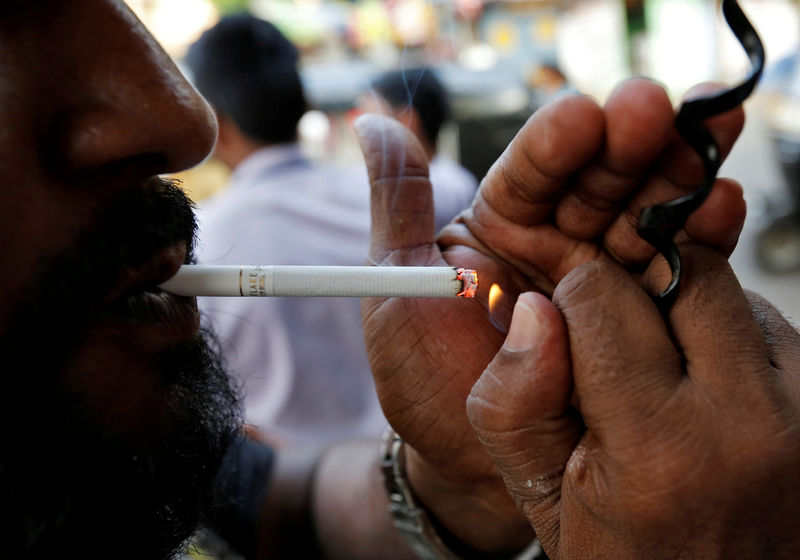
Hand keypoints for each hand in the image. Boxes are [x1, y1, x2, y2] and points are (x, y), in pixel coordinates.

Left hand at [354, 78, 745, 553]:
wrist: (473, 466)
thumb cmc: (424, 381)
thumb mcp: (397, 288)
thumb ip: (398, 206)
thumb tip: (373, 124)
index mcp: (502, 227)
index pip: (533, 172)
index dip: (556, 142)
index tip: (582, 114)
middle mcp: (559, 245)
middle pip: (599, 184)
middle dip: (627, 145)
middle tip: (654, 108)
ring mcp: (606, 281)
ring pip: (646, 216)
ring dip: (675, 175)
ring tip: (703, 140)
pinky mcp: (644, 319)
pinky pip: (676, 274)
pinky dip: (703, 238)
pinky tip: (721, 206)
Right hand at [467, 245, 799, 558]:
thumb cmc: (634, 559)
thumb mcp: (546, 500)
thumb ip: (514, 404)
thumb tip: (535, 310)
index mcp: (662, 450)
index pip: (601, 297)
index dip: (571, 305)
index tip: (570, 339)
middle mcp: (752, 421)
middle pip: (680, 270)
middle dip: (635, 293)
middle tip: (617, 349)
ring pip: (728, 288)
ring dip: (684, 312)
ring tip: (666, 381)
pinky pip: (765, 321)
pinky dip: (726, 336)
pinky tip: (706, 391)